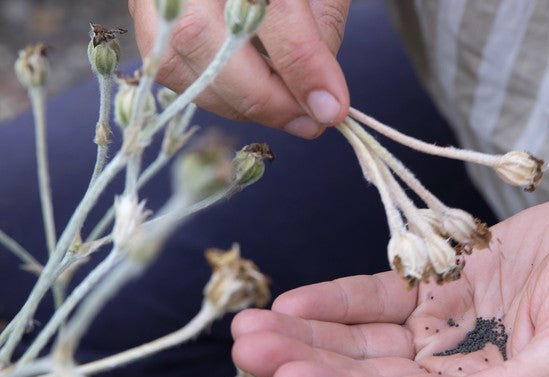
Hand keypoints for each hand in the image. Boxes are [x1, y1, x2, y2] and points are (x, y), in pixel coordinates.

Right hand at [129, 0, 350, 137]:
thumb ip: (318, 33)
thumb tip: (317, 98)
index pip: (274, 12)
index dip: (303, 67)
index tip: (331, 109)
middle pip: (212, 43)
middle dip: (266, 99)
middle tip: (310, 122)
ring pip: (183, 67)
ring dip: (241, 106)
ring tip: (284, 109)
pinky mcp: (147, 21)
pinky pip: (172, 72)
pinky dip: (217, 95)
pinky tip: (251, 95)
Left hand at [231, 192, 548, 376]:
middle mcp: (455, 373)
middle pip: (366, 376)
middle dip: (306, 362)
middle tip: (247, 345)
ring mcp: (442, 331)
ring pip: (362, 338)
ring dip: (308, 333)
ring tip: (253, 324)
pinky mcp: (438, 289)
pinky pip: (378, 296)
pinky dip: (339, 299)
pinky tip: (297, 299)